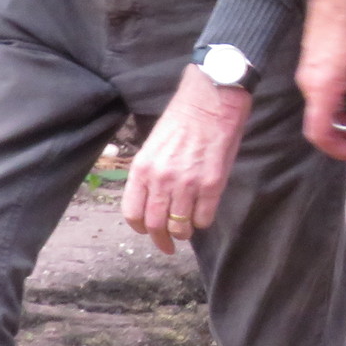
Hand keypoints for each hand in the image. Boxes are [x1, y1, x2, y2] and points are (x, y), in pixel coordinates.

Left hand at [124, 66, 253, 253]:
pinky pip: (204, 218)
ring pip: (180, 227)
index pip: (132, 213)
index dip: (140, 227)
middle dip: (161, 240)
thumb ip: (151, 173)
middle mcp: (161, 179)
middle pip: (155, 225)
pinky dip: (202, 222)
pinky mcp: (212, 185)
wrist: (211, 100)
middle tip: (167, 245)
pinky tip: (203, 214)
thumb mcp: (154, 145)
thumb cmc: (183, 118)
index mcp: (142, 168)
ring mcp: (187, 184)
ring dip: (183, 233)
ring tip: (187, 230)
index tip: (147, 231)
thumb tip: (154, 199)